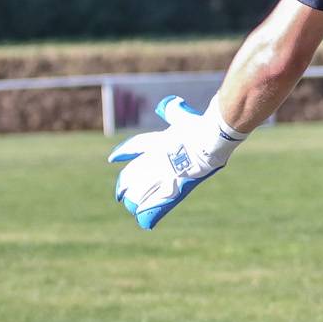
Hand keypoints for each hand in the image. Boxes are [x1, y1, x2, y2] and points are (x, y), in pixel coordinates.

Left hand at [107, 95, 243, 228]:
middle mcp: (155, 159)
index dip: (123, 152)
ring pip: (141, 190)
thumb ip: (174, 111)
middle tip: (120, 193)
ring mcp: (164, 173)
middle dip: (125, 184)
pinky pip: (158, 201)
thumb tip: (168, 104)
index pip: (135, 147)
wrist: (209, 138)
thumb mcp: (183, 116)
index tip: (113, 158)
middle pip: (133, 174)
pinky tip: (142, 218)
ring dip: (134, 199)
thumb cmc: (199, 126)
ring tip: (130, 206)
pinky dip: (150, 210)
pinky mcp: (176, 185)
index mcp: (157, 142)